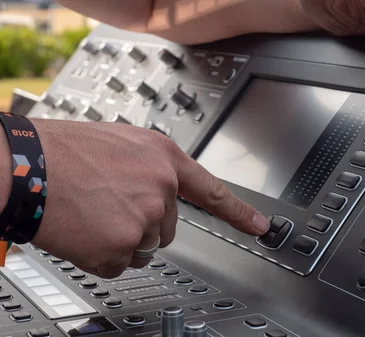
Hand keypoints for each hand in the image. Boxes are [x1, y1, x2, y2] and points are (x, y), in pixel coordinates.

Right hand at [20, 119, 269, 277]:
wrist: (25, 166)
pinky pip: (119, 263)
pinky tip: (84, 230)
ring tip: (93, 212)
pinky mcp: (121, 248)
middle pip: (168, 228)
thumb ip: (151, 168)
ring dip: (121, 238)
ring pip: (144, 246)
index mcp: (164, 159)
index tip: (261, 227)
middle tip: (109, 204)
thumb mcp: (122, 143)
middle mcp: (161, 190)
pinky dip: (100, 254)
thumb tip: (161, 191)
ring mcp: (144, 221)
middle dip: (143, 222)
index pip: (214, 192)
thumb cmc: (65, 151)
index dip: (241, 212)